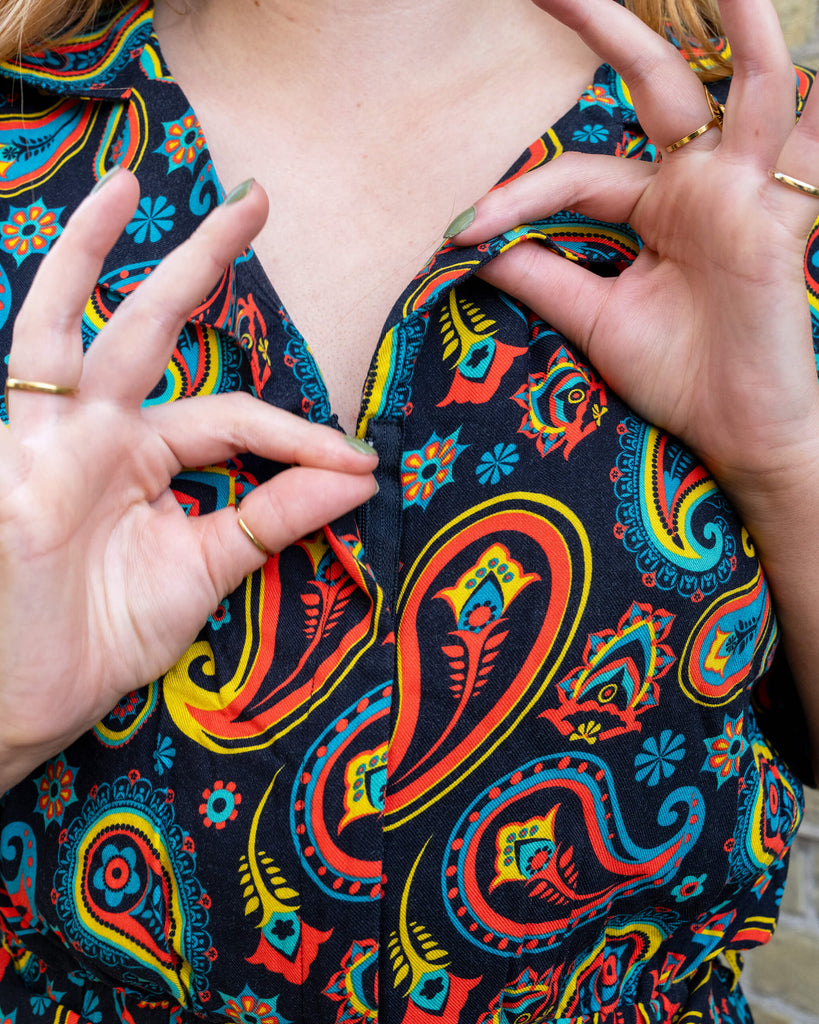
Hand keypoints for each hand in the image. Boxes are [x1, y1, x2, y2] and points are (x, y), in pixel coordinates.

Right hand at [0, 169, 377, 790]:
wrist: (21, 702)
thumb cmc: (102, 641)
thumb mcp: (203, 571)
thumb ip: (272, 519)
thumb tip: (361, 477)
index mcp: (146, 458)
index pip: (233, 415)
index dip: (298, 435)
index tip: (359, 463)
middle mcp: (96, 431)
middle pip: (154, 329)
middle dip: (202, 264)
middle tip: (256, 203)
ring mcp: (44, 436)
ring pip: (67, 325)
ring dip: (92, 254)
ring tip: (127, 186)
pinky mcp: (11, 453)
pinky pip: (30, 361)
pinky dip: (51, 294)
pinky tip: (65, 241)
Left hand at [450, 0, 818, 509]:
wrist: (738, 433)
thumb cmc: (679, 378)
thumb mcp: (595, 319)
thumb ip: (543, 278)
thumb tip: (473, 249)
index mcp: (656, 207)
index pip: (577, 175)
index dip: (520, 196)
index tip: (463, 229)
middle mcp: (702, 184)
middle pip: (656, 82)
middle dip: (606, 25)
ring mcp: (747, 193)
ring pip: (750, 83)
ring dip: (737, 19)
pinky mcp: (783, 218)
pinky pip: (809, 142)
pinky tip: (803, 43)